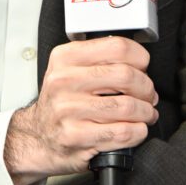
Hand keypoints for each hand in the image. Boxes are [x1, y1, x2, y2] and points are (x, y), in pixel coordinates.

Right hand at [4, 35, 158, 184]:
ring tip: (145, 113)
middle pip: (126, 76)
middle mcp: (64, 81)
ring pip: (128, 106)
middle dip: (146, 88)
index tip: (143, 67)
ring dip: (146, 112)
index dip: (140, 58)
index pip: (117, 47)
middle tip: (148, 94)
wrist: (37, 138)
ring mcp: (68, 110)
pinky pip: (122, 133)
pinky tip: (136, 129)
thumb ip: (99, 59)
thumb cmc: (61, 103)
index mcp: (65, 58)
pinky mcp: (76, 137)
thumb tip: (139, 63)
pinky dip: (138, 132)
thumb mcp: (70, 70)